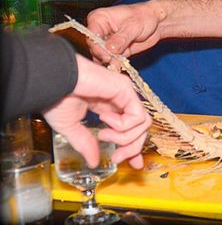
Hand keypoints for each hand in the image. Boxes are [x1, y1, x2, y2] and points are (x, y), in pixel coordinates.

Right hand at [42, 54, 151, 168]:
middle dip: (132, 148)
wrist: (52, 82)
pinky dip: (122, 125)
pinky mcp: (126, 89)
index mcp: (109, 108)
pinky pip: (137, 116)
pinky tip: (103, 118)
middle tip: (116, 157)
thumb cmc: (56, 98)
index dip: (134, 147)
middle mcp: (120, 100)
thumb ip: (85, 143)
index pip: (131, 129)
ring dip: (124, 137)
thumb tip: (93, 161)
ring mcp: (125, 94)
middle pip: (142, 128)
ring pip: (143, 124)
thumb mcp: (71, 128)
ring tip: (103, 134)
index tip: (135, 164)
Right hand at [86, 2, 160, 63]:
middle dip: (104, 57)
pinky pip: (111, 62)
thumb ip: (121, 38)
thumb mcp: (133, 26)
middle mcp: (99, 31)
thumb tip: (110, 49)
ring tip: (120, 66)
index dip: (97, 47)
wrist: (157, 22)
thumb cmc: (144, 16)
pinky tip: (122, 68)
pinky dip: (116, 66)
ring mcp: (106, 43)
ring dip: (110, 63)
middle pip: (94, 48)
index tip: (107, 56)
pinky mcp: (114, 52)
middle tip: (114, 63)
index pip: (91, 35)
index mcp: (99, 19)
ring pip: (101, 57)